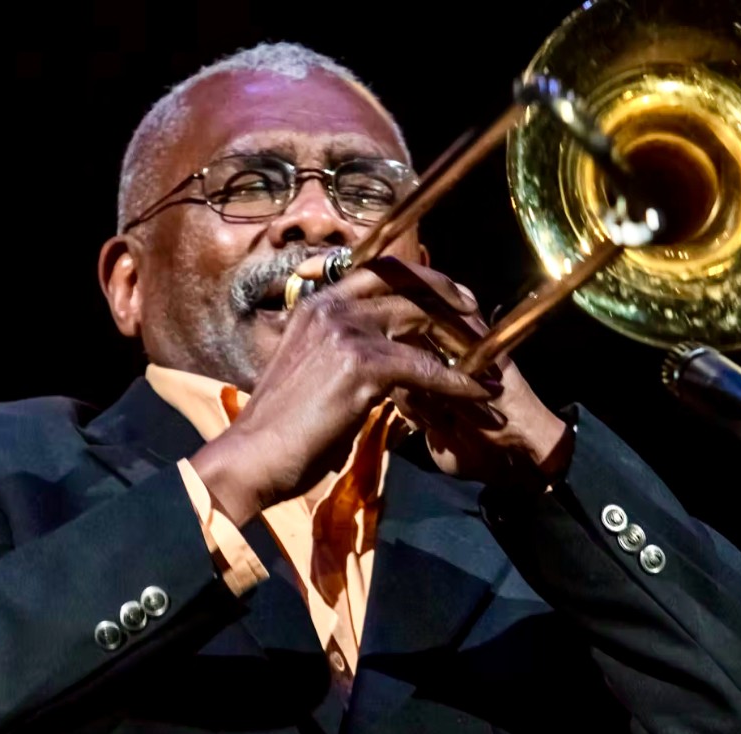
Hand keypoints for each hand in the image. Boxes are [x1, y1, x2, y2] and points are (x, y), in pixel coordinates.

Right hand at [295, 256, 571, 488]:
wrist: (252, 456)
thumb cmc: (281, 428)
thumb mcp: (309, 371)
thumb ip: (340, 352)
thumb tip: (374, 357)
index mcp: (317, 305)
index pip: (378, 270)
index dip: (422, 277)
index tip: (452, 292)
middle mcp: (331, 307)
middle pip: (407, 284)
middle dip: (450, 297)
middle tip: (479, 316)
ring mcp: (346, 332)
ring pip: (422, 321)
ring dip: (462, 341)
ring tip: (488, 360)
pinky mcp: (362, 365)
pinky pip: (426, 368)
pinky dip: (458, 383)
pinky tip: (479, 395)